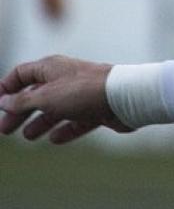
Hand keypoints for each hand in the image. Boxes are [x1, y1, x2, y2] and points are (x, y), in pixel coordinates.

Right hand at [0, 55, 123, 143]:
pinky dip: (65, 129)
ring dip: (41, 122)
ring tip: (28, 136)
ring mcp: (82, 95)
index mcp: (51, 68)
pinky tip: (55, 139)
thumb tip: (3, 102)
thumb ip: (22, 101)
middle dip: (19, 112)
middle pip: (36, 95)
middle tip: (5, 130)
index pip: (22, 74)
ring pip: (56, 109)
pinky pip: (77, 121)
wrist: (126, 97)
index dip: (6, 87)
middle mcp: (66, 79)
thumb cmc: (83, 91)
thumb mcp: (45, 97)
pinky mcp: (97, 109)